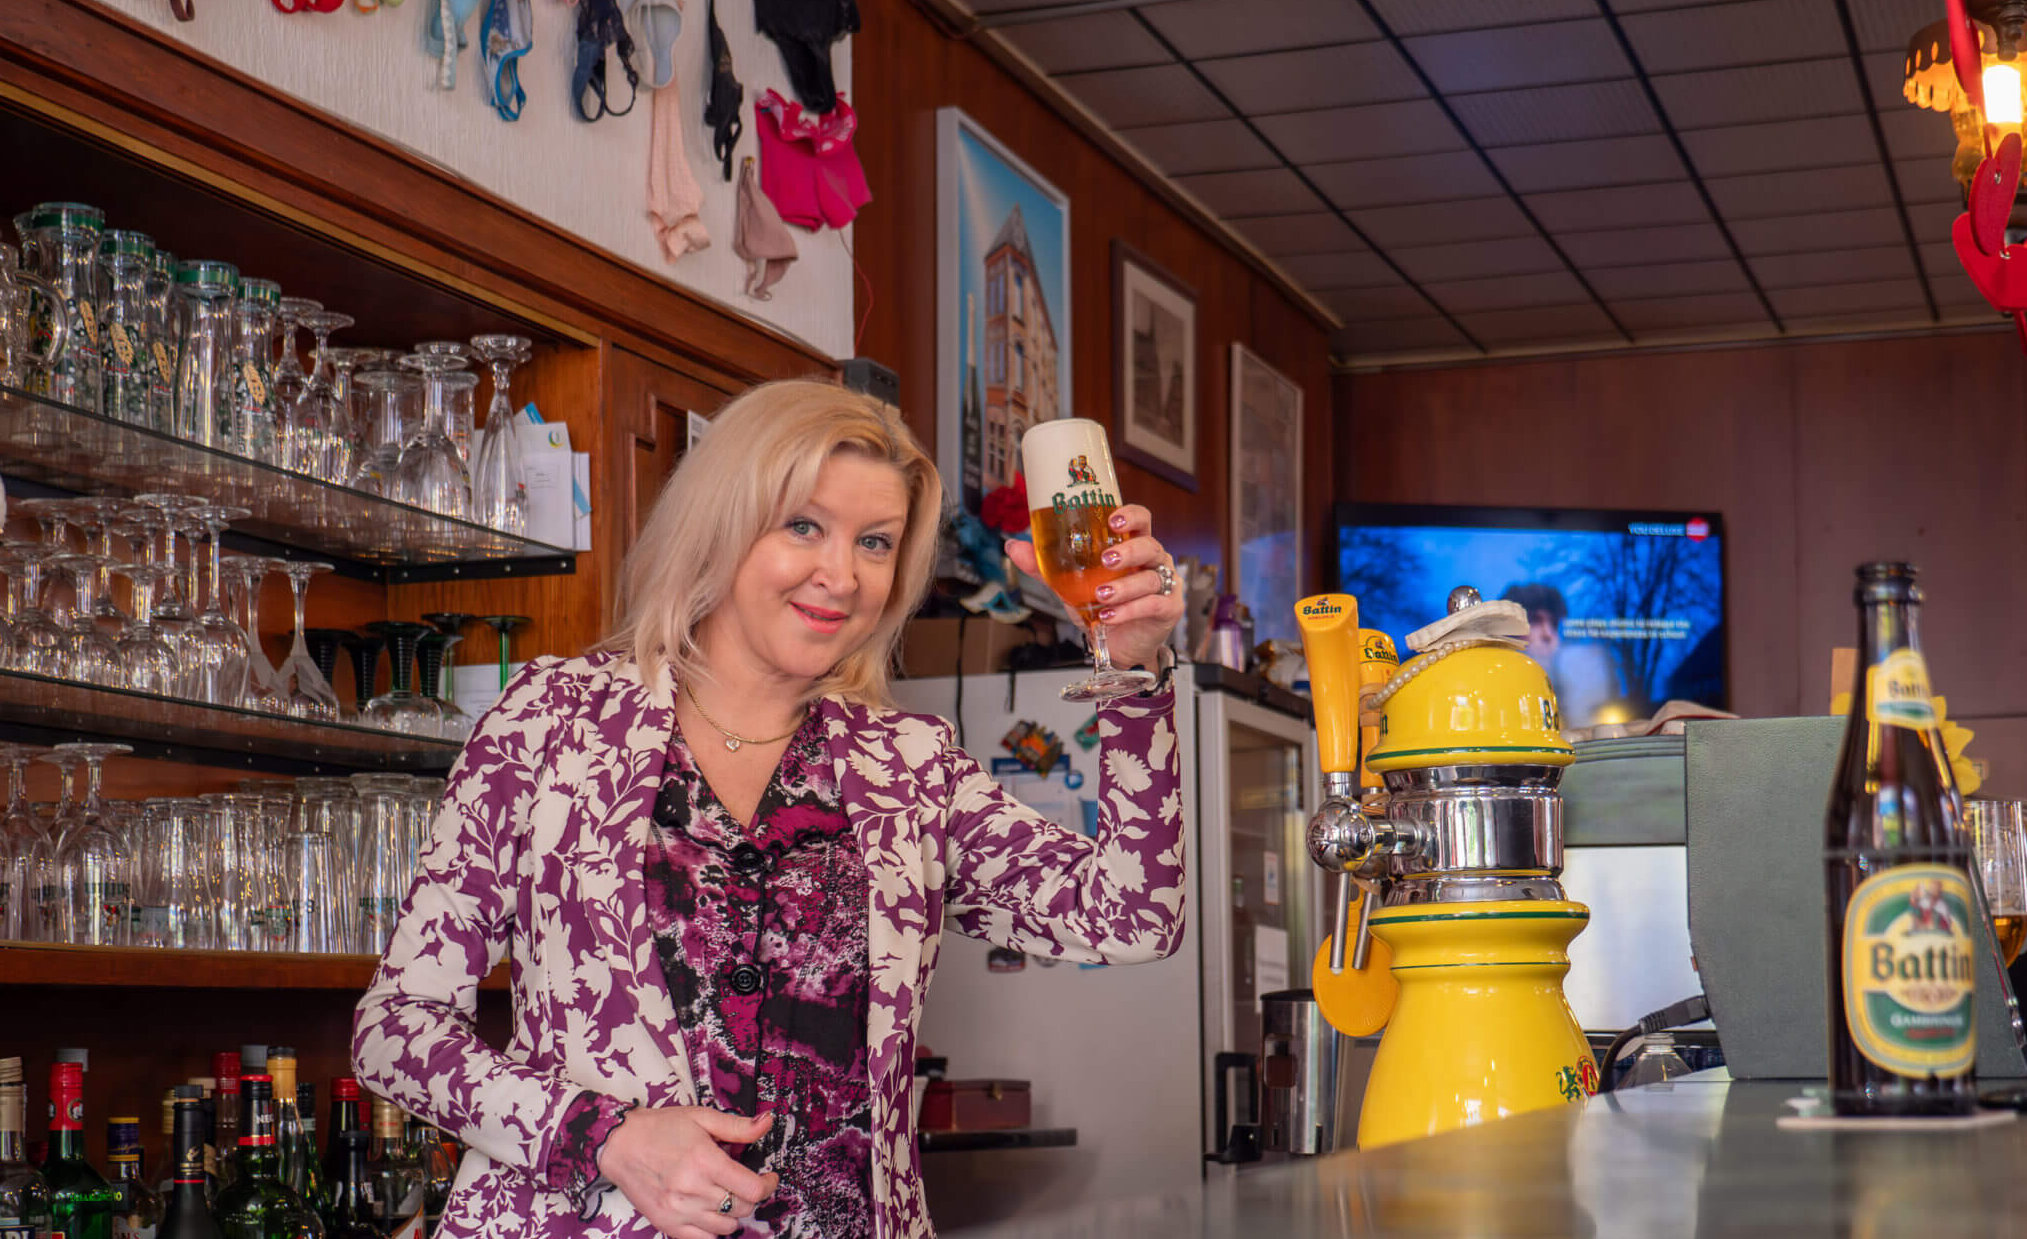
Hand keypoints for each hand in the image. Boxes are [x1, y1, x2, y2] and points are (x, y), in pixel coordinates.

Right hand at [595, 1106, 779, 1237]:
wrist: (620, 1144)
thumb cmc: (660, 1129)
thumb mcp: (702, 1117)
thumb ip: (737, 1126)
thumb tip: (767, 1123)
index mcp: (705, 1161)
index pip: (752, 1189)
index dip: (768, 1184)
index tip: (768, 1178)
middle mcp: (693, 1190)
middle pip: (742, 1208)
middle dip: (750, 1195)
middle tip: (744, 1182)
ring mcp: (679, 1211)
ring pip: (726, 1227)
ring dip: (732, 1213)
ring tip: (725, 1195)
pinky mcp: (667, 1224)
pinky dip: (712, 1229)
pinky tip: (709, 1212)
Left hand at [1005, 504, 1183, 672]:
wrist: (1116, 647)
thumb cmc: (1100, 607)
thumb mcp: (1069, 585)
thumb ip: (1045, 566)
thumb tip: (1012, 545)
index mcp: (1132, 546)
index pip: (1141, 519)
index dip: (1131, 515)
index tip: (1113, 519)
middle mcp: (1153, 560)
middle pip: (1150, 545)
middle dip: (1128, 551)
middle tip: (1106, 560)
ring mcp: (1165, 584)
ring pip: (1151, 578)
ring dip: (1124, 587)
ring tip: (1100, 597)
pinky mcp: (1169, 608)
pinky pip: (1153, 604)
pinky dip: (1130, 610)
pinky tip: (1110, 616)